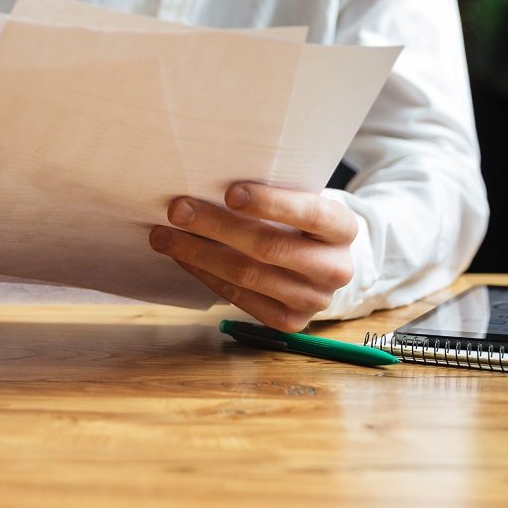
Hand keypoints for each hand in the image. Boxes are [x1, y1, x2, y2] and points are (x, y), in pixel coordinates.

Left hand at [149, 183, 357, 332]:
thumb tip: (207, 185)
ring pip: (248, 275)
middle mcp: (335, 268)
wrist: (320, 265)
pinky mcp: (290, 322)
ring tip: (165, 236)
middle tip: (178, 209)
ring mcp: (314, 300)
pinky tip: (183, 258)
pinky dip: (206, 275)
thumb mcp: (300, 201)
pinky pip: (239, 297)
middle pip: (269, 246)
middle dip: (217, 225)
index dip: (270, 202)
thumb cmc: (299, 223)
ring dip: (199, 254)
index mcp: (343, 228)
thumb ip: (270, 197)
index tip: (230, 192)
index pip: (309, 213)